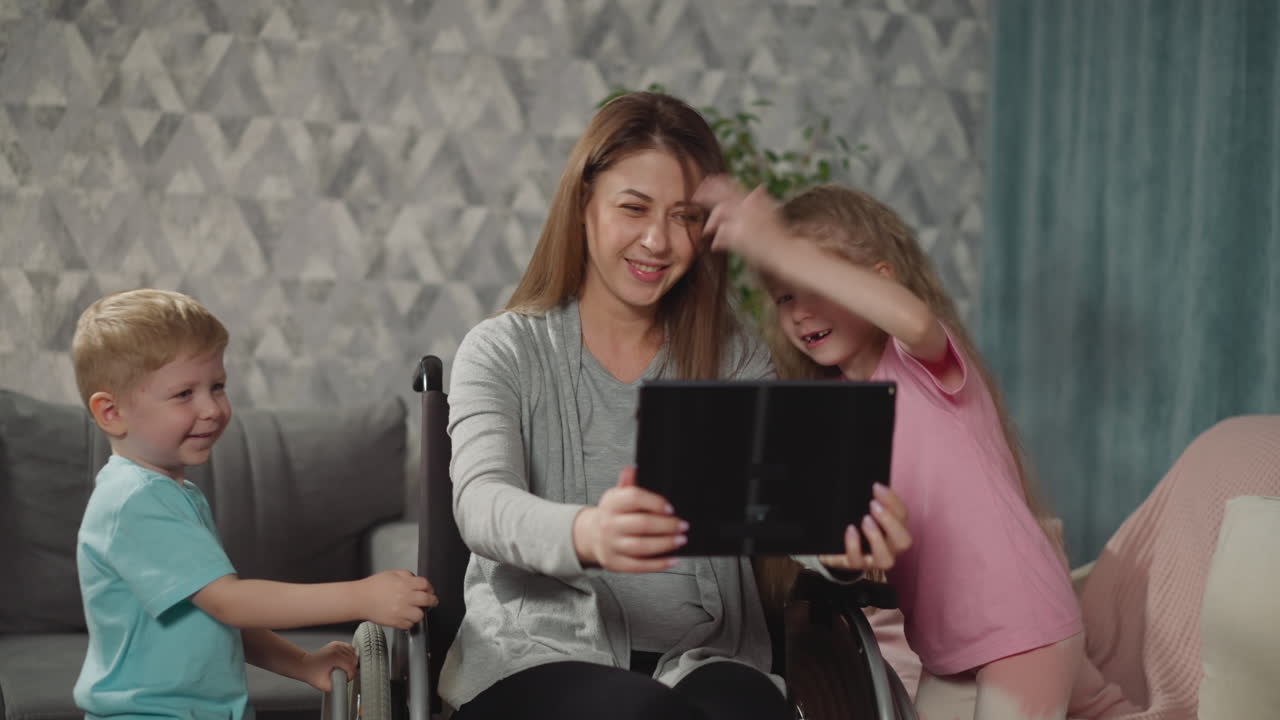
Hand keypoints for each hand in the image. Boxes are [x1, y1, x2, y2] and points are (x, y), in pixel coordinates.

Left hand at [299, 641, 356, 691]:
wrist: (305, 666)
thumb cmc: (313, 674)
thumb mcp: (325, 686)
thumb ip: (337, 687)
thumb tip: (346, 686)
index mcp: (335, 658)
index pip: (352, 667)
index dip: (350, 676)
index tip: (346, 679)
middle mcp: (336, 649)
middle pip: (353, 659)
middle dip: (351, 669)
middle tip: (344, 675)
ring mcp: (336, 645)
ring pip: (353, 653)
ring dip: (351, 661)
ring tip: (344, 668)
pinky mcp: (336, 644)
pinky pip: (349, 647)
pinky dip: (350, 654)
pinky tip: (346, 659)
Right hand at [356, 569, 437, 629]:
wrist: (360, 599)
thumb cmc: (373, 586)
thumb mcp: (391, 574)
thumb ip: (406, 575)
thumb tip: (416, 580)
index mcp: (404, 584)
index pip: (425, 585)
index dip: (429, 587)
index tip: (429, 590)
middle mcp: (405, 597)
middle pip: (427, 600)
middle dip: (431, 600)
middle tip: (431, 601)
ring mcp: (401, 611)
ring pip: (420, 615)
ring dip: (419, 612)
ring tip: (415, 610)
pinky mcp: (395, 622)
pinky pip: (409, 625)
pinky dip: (409, 622)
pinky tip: (405, 616)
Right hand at [573, 466, 687, 572]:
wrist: (592, 536)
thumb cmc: (612, 514)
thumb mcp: (617, 495)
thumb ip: (628, 483)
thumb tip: (633, 469)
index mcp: (612, 503)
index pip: (634, 498)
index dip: (655, 502)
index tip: (671, 508)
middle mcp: (609, 524)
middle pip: (642, 524)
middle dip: (667, 526)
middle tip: (682, 526)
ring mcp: (611, 545)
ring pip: (641, 546)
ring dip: (665, 544)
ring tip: (680, 540)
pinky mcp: (615, 563)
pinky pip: (639, 565)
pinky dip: (658, 564)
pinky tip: (672, 559)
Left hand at [692, 175, 792, 265]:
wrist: (787, 250)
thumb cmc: (781, 233)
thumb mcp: (773, 210)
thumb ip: (761, 200)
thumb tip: (757, 189)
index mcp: (754, 199)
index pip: (731, 185)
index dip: (715, 182)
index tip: (706, 180)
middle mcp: (747, 207)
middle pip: (720, 197)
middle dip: (705, 195)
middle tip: (695, 197)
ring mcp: (743, 221)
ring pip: (719, 214)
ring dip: (711, 223)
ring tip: (706, 231)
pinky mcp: (740, 237)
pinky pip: (722, 235)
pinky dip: (718, 240)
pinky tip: (715, 246)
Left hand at [819, 483, 911, 572]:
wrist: (833, 546)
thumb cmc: (854, 523)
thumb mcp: (862, 510)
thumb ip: (869, 500)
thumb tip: (869, 485)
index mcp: (895, 529)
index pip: (902, 515)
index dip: (892, 500)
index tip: (876, 487)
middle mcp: (889, 547)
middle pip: (904, 541)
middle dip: (890, 521)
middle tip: (873, 505)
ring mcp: (874, 560)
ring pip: (886, 559)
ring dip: (876, 537)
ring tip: (865, 520)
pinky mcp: (855, 565)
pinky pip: (857, 561)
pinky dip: (854, 545)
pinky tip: (850, 530)